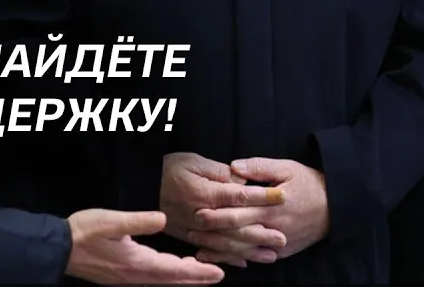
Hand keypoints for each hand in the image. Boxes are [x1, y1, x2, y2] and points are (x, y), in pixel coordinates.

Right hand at [64, 209, 223, 284]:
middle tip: (218, 275)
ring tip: (201, 272)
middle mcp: (135, 275)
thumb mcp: (112, 221)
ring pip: (163, 280)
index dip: (198, 272)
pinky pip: (152, 278)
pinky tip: (170, 269)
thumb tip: (163, 219)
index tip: (218, 272)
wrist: (58, 248)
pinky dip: (168, 275)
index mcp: (137, 263)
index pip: (175, 270)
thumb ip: (139, 221)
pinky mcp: (120, 276)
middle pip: (173, 279)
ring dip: (183, 277)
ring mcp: (127, 278)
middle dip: (196, 278)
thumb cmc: (83, 232)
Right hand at [160, 152, 286, 265]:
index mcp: (204, 193)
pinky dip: (227, 258)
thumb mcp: (193, 161)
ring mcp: (193, 229)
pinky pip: (210, 251)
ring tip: (270, 254)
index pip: (240, 196)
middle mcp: (200, 215)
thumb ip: (219, 172)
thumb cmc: (167, 168)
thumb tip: (242, 180)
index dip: (263, 196)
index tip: (282, 196)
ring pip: (226, 244)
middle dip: (261, 233)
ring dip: (249, 250)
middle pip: (236, 227)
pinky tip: (243, 262)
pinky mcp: (186, 236)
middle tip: (282, 238)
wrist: (140, 184)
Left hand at [190, 157, 328, 262]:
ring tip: (200, 251)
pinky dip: (240, 259)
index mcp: (270, 205)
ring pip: (244, 250)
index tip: (198, 212)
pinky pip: (257, 257)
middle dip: (213, 234)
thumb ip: (258, 167)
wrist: (336, 207)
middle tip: (192, 231)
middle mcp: (272, 226)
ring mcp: (277, 242)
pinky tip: (224, 260)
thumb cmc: (309, 183)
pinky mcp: (282, 251)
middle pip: (237, 233)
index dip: (217, 213)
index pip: (238, 210)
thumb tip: (233, 167)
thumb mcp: (286, 168)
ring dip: (222, 251)